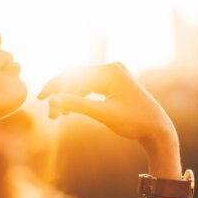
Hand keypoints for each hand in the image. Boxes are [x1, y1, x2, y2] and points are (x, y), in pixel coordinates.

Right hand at [37, 62, 177, 150]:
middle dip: (60, 95)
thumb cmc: (134, 122)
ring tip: (56, 116)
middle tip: (48, 113)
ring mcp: (113, 75)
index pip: (75, 76)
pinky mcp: (113, 84)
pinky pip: (89, 89)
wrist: (157, 129)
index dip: (55, 87)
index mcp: (111, 71)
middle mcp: (112, 68)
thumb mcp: (102, 114)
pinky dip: (78, 100)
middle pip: (76, 79)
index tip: (39, 99)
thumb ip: (76, 105)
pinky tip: (68, 112)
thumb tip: (51, 100)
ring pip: (81, 85)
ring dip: (68, 99)